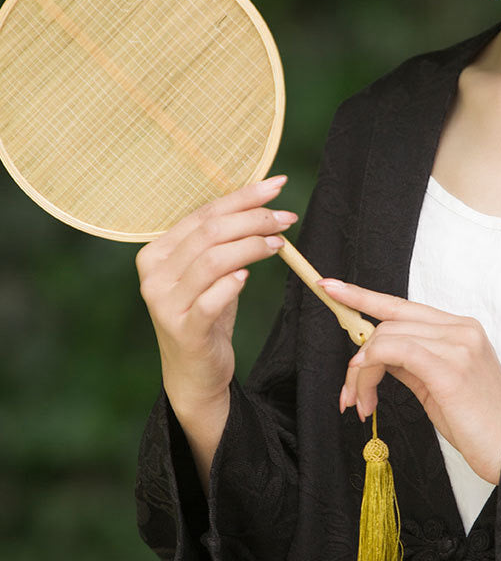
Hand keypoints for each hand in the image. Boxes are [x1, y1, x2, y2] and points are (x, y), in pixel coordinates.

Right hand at [136, 176, 296, 489]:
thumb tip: (261, 202)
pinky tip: (249, 276)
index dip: (241, 197)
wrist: (194, 374)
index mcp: (155, 253)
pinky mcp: (183, 330)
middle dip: (253, 219)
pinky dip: (232, 284)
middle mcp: (154, 274)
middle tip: (285, 218)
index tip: (277, 186)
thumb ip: (222, 243)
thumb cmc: (206, 318)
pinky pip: (210, 299)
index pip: (202, 214)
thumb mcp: (211, 276)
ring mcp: (164, 303)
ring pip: (212, 260)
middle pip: (209, 233)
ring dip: (251, 246)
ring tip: (279, 244)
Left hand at [319, 280, 500, 484]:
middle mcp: (460, 329)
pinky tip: (365, 388)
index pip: (402, 305)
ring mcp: (457, 345)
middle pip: (388, 324)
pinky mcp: (449, 367)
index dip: (363, 295)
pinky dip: (372, 366)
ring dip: (361, 373)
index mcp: (460, 329)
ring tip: (361, 403)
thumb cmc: (477, 424)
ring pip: (385, 338)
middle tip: (349, 394)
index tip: (330, 287)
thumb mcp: (437, 386)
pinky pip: (395, 351)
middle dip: (358, 360)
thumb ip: (409, 363)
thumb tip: (376, 354)